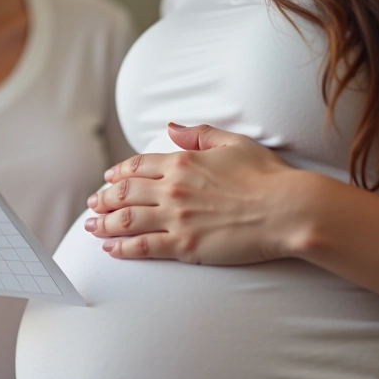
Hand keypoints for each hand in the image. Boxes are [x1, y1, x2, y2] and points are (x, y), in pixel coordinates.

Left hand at [86, 123, 316, 264]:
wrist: (287, 210)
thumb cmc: (268, 176)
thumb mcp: (234, 143)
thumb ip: (199, 135)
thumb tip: (171, 128)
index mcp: (183, 161)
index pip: (138, 166)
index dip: (118, 173)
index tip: (108, 179)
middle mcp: (173, 189)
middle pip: (124, 193)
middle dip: (103, 199)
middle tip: (92, 204)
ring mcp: (176, 218)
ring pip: (126, 220)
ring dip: (103, 224)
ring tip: (91, 227)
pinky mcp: (184, 246)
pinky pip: (142, 247)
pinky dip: (121, 248)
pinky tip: (110, 250)